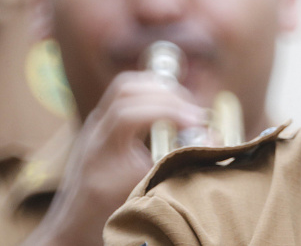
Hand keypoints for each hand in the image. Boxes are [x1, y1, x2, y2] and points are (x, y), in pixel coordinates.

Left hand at [22, 70, 206, 245]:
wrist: (76, 223)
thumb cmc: (109, 212)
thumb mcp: (145, 189)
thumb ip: (176, 162)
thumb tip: (214, 137)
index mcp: (101, 148)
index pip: (128, 113)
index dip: (166, 111)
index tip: (196, 122)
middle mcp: (96, 129)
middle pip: (127, 89)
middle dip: (168, 95)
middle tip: (195, 114)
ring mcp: (98, 123)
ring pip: (126, 86)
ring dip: (160, 90)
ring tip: (186, 107)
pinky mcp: (106, 123)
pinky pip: (127, 94)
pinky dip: (152, 94)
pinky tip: (172, 108)